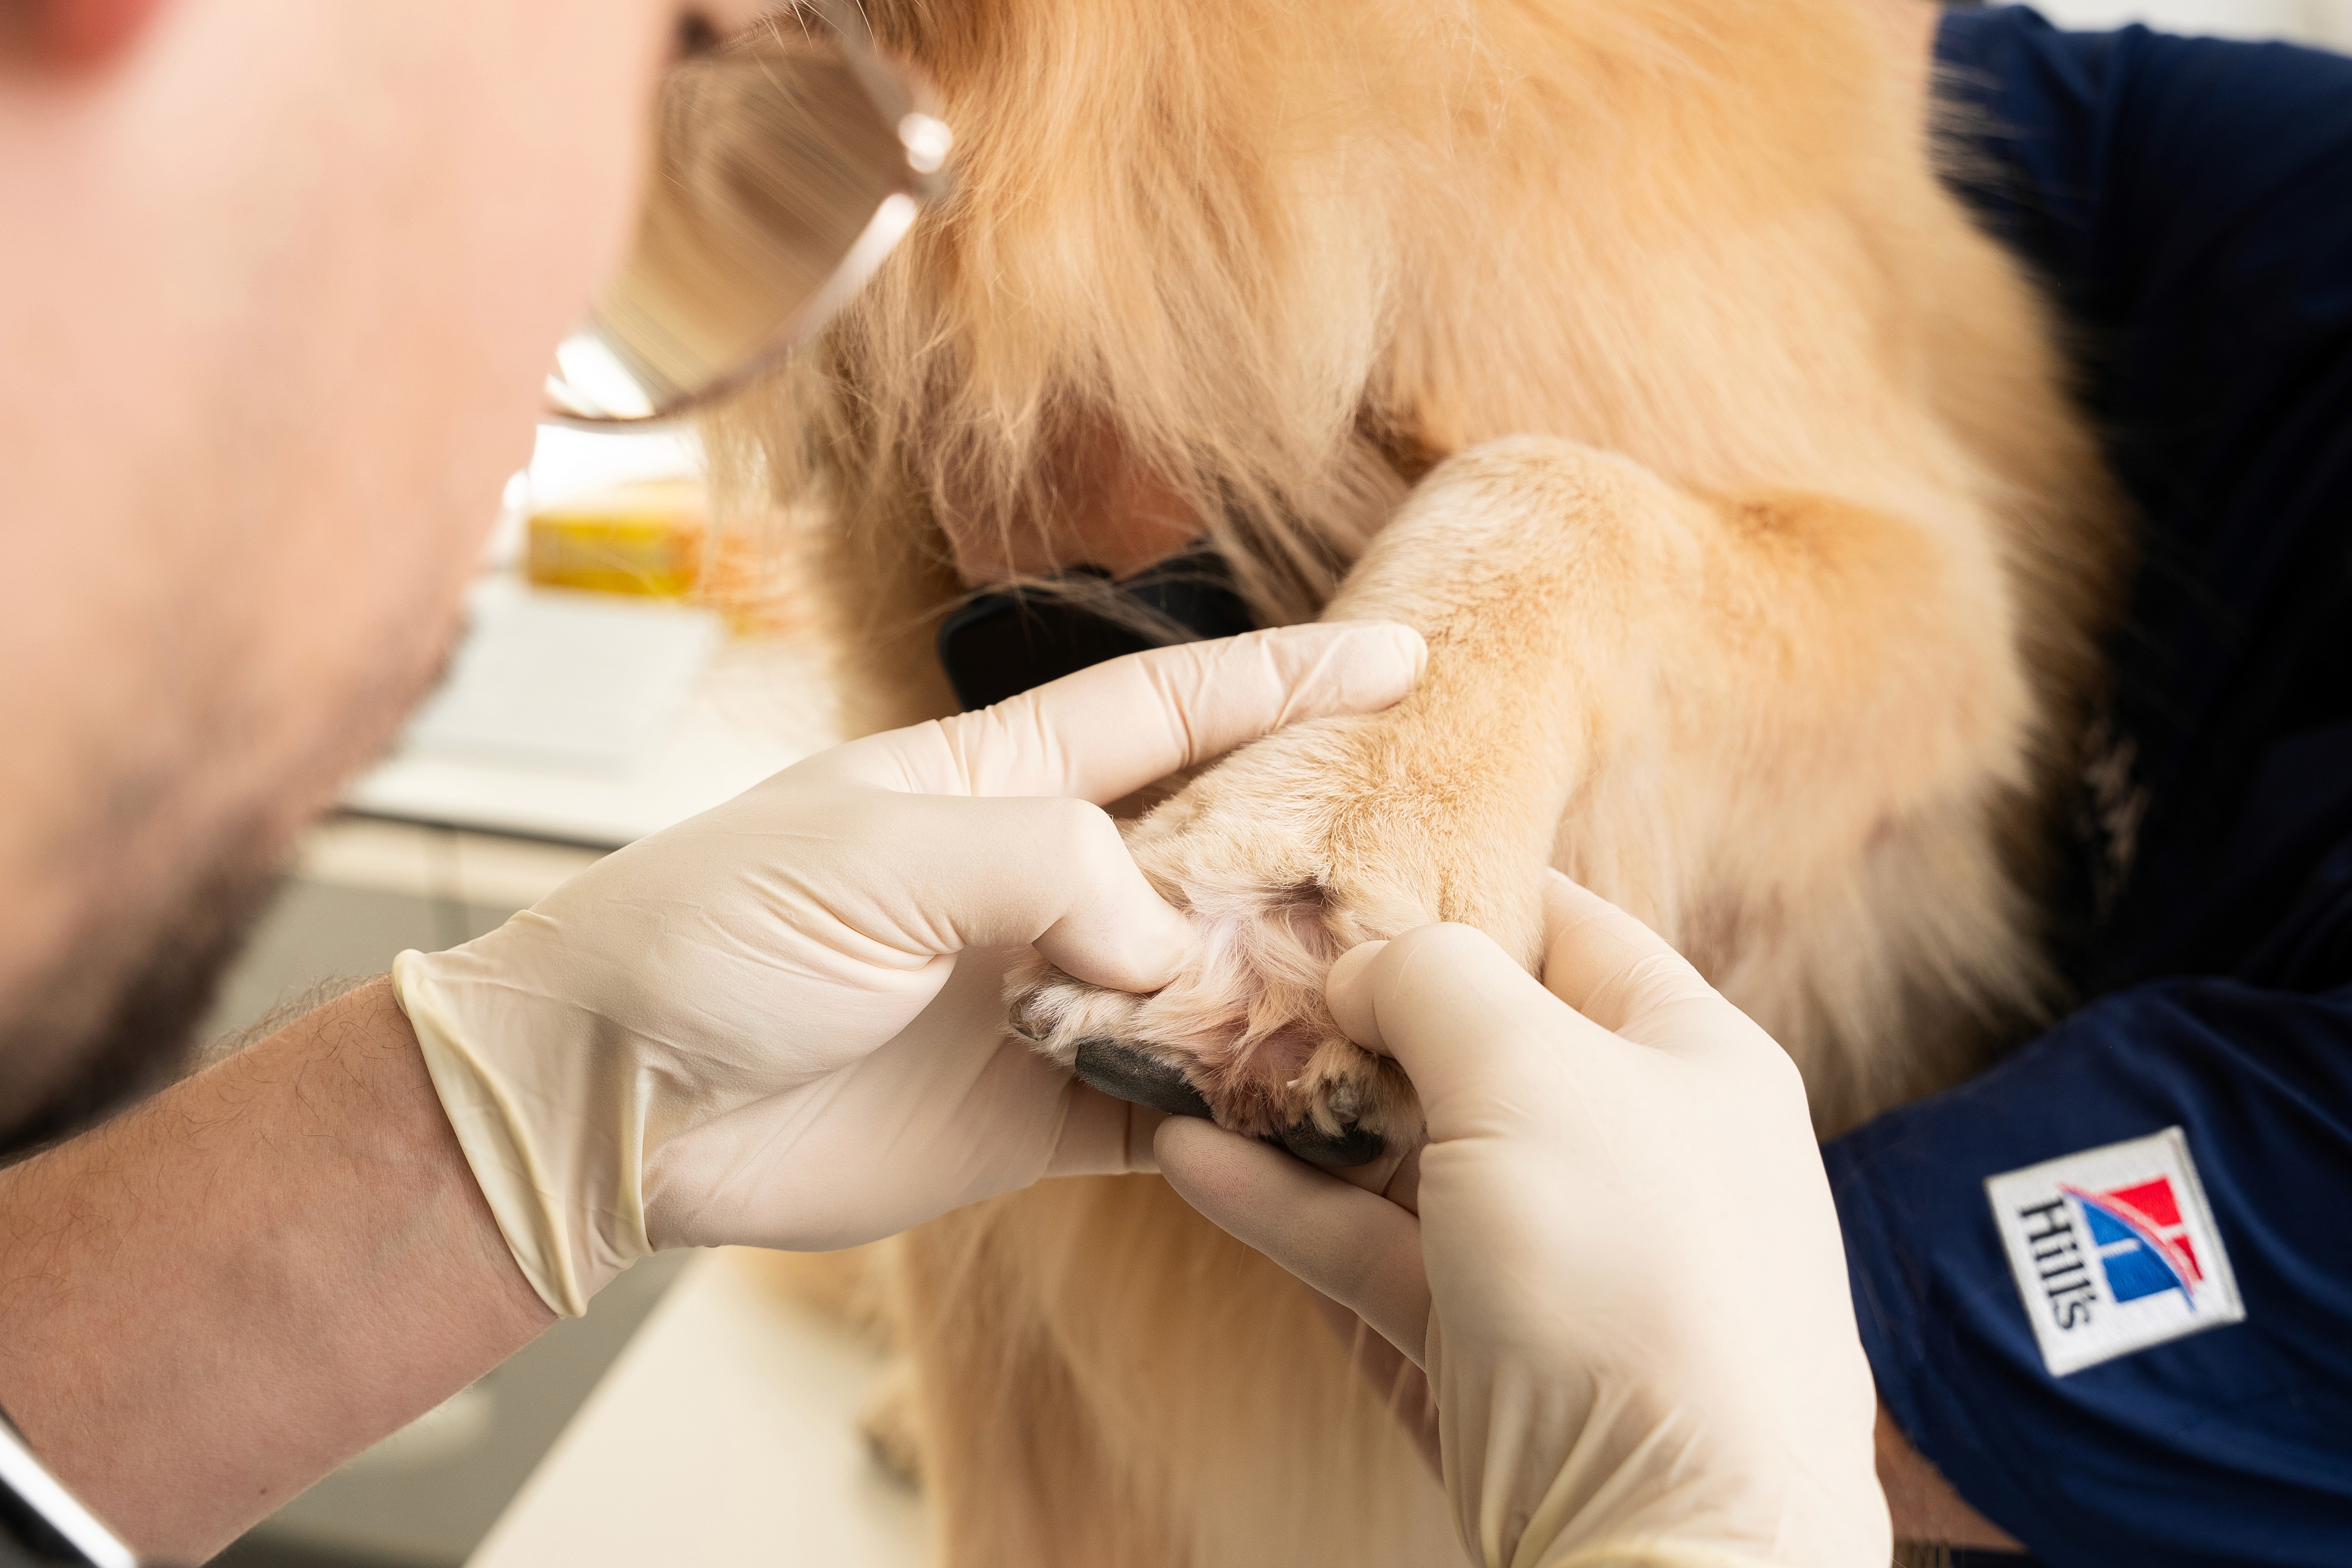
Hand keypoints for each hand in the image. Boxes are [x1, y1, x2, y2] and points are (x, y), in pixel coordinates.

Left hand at [392, 622, 1425, 1314]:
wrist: (612, 1103)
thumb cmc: (711, 933)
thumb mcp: (877, 856)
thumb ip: (1043, 869)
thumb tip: (1169, 943)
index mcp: (989, 786)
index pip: (1167, 712)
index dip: (1282, 681)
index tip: (1396, 656)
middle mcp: (1030, 887)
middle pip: (1206, 850)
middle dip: (1311, 841)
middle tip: (1430, 842)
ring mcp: (1040, 1003)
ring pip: (1201, 986)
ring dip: (1286, 991)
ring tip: (1396, 991)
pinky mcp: (1032, 1116)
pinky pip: (1162, 1107)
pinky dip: (1232, 1109)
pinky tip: (1305, 1108)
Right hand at [1156, 872, 1889, 1567]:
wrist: (1667, 1544)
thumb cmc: (1631, 1274)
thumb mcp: (1531, 1072)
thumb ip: (1433, 979)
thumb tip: (1364, 965)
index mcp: (1689, 1055)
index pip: (1563, 928)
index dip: (1448, 884)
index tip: (1332, 864)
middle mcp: (1627, 1147)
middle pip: (1467, 1045)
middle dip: (1348, 1010)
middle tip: (1229, 967)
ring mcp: (1553, 1257)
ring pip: (1404, 1153)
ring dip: (1293, 1110)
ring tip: (1184, 1058)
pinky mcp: (1483, 1348)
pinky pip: (1372, 1250)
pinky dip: (1285, 1205)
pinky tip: (1189, 1158)